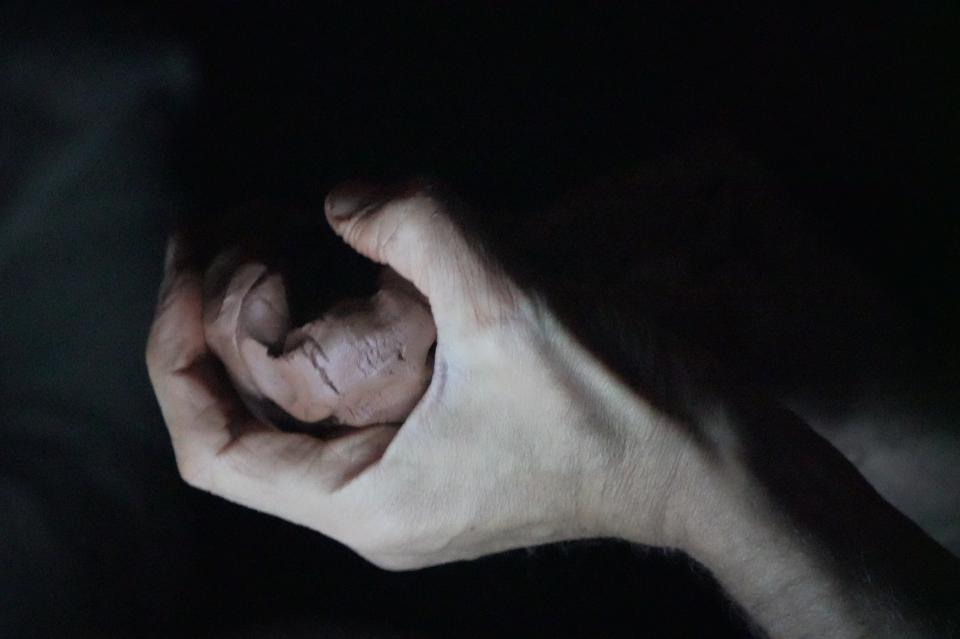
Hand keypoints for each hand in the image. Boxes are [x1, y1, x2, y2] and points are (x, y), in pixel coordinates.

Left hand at [146, 182, 689, 568]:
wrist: (702, 455)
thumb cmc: (618, 408)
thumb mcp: (512, 307)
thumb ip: (419, 229)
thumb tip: (345, 202)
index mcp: (366, 503)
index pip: (215, 451)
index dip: (179, 356)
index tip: (195, 268)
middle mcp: (372, 504)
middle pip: (246, 421)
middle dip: (219, 323)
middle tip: (233, 232)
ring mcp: (404, 479)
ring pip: (293, 408)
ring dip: (270, 323)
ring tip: (272, 238)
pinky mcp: (436, 448)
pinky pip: (346, 396)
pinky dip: (324, 332)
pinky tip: (342, 272)